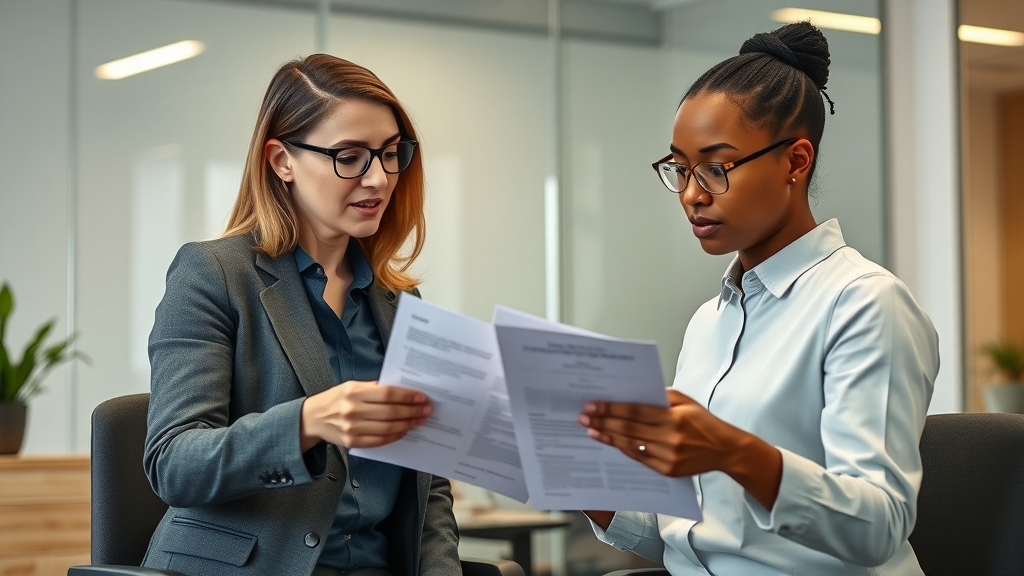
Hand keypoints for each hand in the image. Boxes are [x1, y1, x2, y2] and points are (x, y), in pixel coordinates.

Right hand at [301, 381, 431, 449]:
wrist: (312, 418)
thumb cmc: (336, 399)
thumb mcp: (352, 386)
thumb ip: (374, 388)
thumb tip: (402, 390)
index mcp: (353, 392)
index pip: (387, 394)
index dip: (407, 396)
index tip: (421, 397)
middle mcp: (352, 410)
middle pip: (390, 412)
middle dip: (412, 411)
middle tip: (426, 410)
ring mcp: (351, 428)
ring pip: (387, 428)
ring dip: (407, 425)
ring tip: (418, 421)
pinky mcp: (352, 442)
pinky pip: (379, 441)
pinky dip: (394, 437)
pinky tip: (404, 431)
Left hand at [577, 389, 781, 508]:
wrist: (725, 449)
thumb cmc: (703, 421)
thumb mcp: (685, 400)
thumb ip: (659, 396)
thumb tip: (630, 394)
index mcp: (673, 417)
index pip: (634, 411)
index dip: (610, 408)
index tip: (592, 405)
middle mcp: (670, 438)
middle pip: (628, 428)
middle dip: (602, 421)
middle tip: (583, 416)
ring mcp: (668, 456)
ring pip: (630, 445)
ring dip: (607, 437)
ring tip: (590, 429)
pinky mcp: (667, 470)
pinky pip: (638, 458)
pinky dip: (622, 449)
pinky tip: (609, 441)